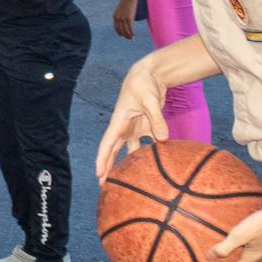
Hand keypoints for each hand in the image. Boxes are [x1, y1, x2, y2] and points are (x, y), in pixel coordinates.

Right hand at [95, 55, 176, 177]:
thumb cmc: (144, 84)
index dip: (103, 160)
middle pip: (114, 152)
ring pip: (128, 152)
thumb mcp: (150, 100)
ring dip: (127, 166)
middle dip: (109, 168)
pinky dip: (149, 155)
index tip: (99, 175)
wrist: (149, 76)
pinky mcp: (146, 128)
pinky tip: (153, 167)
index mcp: (119, 122)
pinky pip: (147, 145)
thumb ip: (157, 118)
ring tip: (127, 182)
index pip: (108, 144)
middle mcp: (124, 128)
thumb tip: (163, 138)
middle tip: (106, 186)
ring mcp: (134, 129)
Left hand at [112, 0, 138, 40]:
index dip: (119, 32)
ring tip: (132, 38)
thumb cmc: (126, 1)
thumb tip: (125, 20)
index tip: (121, 36)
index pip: (116, 27)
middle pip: (121, 30)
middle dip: (125, 35)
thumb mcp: (121, 9)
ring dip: (129, 35)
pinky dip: (132, 33)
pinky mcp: (129, 18)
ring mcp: (123, 19)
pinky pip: (130, 28)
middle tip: (129, 38)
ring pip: (126, 31)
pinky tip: (134, 34)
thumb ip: (121, 15)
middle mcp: (118, 18)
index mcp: (115, 16)